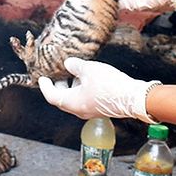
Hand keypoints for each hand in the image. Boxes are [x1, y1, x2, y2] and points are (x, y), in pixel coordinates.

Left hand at [38, 57, 160, 122]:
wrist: (133, 98)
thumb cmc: (110, 86)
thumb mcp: (89, 69)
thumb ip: (75, 66)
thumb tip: (68, 64)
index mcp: (73, 103)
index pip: (52, 96)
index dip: (45, 87)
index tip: (42, 79)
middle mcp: (80, 110)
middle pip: (62, 100)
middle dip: (58, 87)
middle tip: (57, 75)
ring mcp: (90, 111)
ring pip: (74, 100)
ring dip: (71, 87)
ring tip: (75, 73)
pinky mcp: (100, 109)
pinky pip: (85, 100)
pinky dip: (82, 90)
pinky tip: (89, 79)